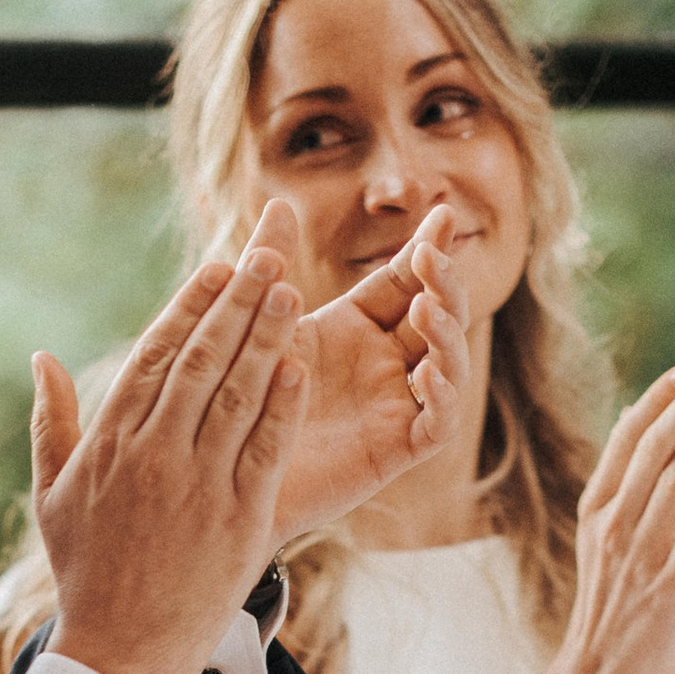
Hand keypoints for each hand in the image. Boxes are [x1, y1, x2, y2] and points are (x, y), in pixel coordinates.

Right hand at [30, 241, 307, 673]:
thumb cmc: (87, 576)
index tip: (219, 267)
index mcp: (110, 443)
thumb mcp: (53, 497)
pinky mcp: (238, 519)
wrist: (120, 654)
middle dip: (237, 302)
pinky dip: (283, 404)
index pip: (154, 355)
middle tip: (267, 254)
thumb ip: (52, 422)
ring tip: (291, 288)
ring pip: (236, 393)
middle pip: (200, 359)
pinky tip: (301, 362)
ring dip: (266, 336)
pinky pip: (265, 447)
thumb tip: (41, 357)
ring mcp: (197, 486)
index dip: (191, 306)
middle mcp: (153, 455)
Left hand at [267, 200, 470, 539]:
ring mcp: (396, 406)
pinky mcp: (397, 451)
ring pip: (451, 364)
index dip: (427, 248)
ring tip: (427, 308)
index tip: (441, 213)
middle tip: (430, 258)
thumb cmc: (235, 396)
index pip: (406, 278)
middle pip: (439, 314)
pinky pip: (440, 423)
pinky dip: (444, 396)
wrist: (223, 471)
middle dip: (444, 283)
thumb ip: (269, 266)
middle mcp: (386, 363)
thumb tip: (278, 202)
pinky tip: (426, 371)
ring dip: (448, 334)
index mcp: (359, 326)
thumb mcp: (256, 323)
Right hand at [552, 361, 674, 673]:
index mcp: (599, 513)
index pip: (629, 440)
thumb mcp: (606, 548)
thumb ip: (622, 497)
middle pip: (654, 448)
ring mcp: (640, 555)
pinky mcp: (668, 588)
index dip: (659, 400)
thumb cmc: (608, 617)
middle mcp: (616, 526)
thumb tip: (635, 438)